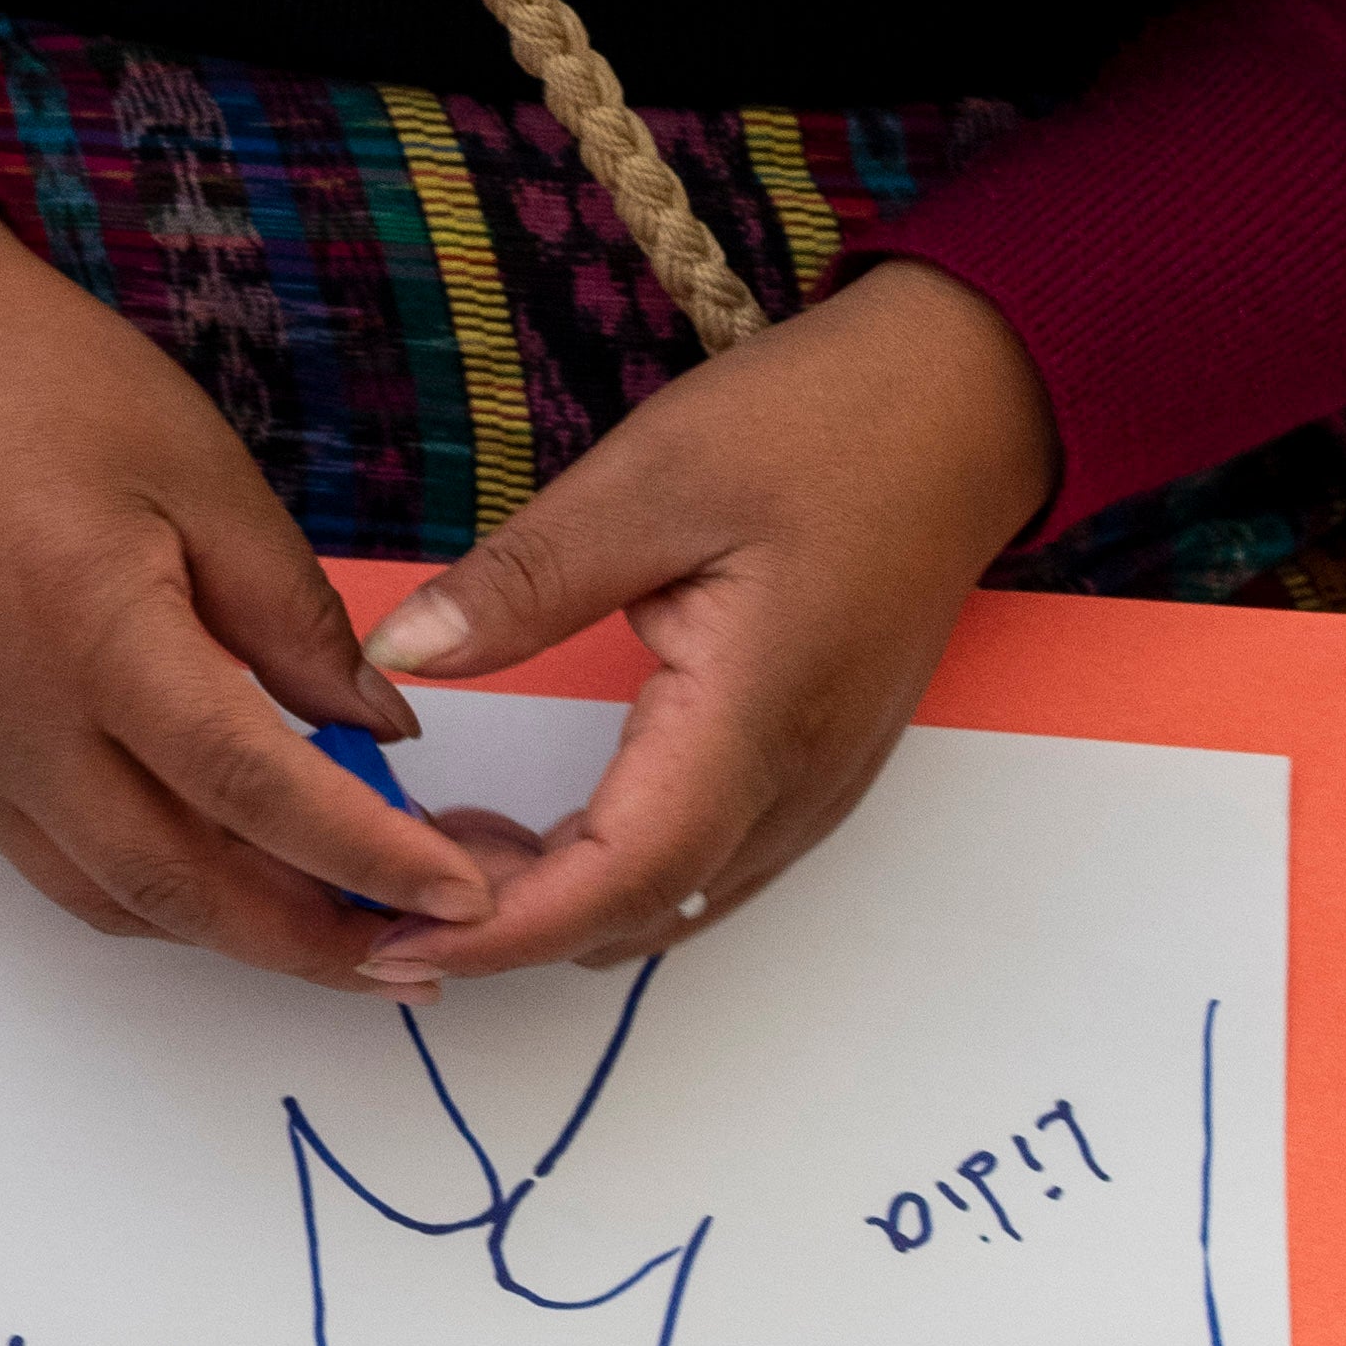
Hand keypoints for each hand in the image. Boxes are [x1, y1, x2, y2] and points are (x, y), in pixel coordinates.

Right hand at [0, 206, 486, 987]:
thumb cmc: (37, 382)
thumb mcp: (205, 474)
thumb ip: (294, 619)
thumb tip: (378, 728)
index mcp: (94, 636)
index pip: (255, 791)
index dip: (368, 856)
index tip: (463, 893)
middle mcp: (12, 720)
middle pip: (177, 883)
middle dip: (305, 941)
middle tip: (412, 958)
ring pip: (104, 894)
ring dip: (222, 930)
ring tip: (326, 931)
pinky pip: (41, 857)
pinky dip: (139, 885)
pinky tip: (208, 864)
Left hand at [352, 260, 1056, 985]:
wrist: (964, 408)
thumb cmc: (823, 428)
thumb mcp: (652, 479)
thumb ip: (526, 581)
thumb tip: (402, 653)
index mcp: (754, 716)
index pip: (622, 877)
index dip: (504, 927)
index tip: (396, 937)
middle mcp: (797, 780)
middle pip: (642, 911)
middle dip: (509, 924)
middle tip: (381, 881)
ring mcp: (815, 783)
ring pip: (673, 898)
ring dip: (556, 900)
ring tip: (432, 844)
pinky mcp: (812, 765)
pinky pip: (702, 857)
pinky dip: (606, 867)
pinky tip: (527, 822)